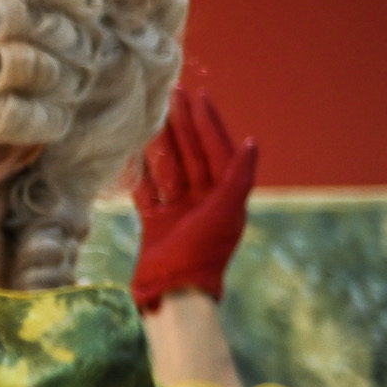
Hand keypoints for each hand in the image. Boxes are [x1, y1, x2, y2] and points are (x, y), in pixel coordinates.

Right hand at [130, 83, 255, 311]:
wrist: (174, 291)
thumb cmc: (203, 254)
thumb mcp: (227, 212)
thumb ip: (239, 177)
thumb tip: (252, 142)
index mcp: (225, 196)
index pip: (218, 149)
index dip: (208, 122)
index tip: (198, 95)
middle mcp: (204, 199)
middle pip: (193, 153)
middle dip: (184, 124)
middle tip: (173, 94)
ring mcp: (179, 210)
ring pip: (171, 167)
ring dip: (163, 142)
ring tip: (154, 115)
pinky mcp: (156, 222)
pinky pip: (148, 190)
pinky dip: (141, 171)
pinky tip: (134, 152)